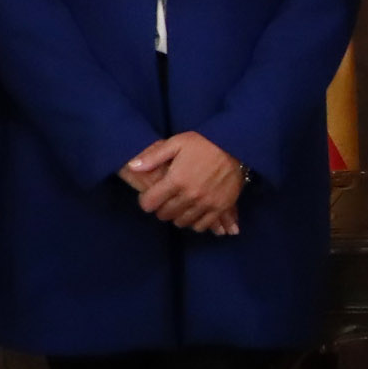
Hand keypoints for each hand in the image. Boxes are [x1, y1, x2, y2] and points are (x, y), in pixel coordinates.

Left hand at [121, 131, 247, 234]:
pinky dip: (194, 222)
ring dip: (177, 216)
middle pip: (164, 214)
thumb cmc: (203, 143)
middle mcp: (189, 195)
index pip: (149, 203)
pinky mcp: (220, 208)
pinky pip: (201, 226)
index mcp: (175, 180)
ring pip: (181, 222)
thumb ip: (153, 157)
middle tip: (165, 199)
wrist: (235, 146)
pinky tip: (194, 212)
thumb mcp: (176, 143)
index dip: (146, 201)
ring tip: (179, 205)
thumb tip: (132, 166)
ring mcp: (205, 204)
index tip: (150, 196)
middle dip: (161, 208)